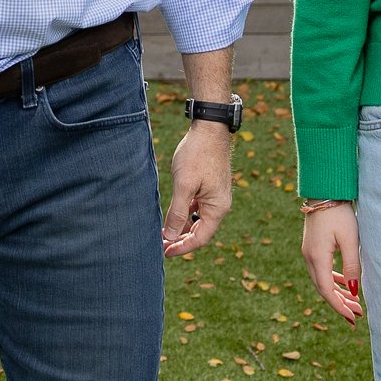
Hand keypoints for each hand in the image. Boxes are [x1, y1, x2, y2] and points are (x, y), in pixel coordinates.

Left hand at [163, 120, 232, 256]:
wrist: (208, 129)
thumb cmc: (197, 155)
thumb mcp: (184, 185)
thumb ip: (177, 212)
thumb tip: (170, 236)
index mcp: (217, 208)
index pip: (201, 238)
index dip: (182, 248)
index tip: (164, 252)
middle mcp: (220, 205)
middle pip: (200, 232)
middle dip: (181, 239)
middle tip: (160, 244)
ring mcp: (215, 196)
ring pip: (198, 220)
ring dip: (182, 227)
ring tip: (164, 231)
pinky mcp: (209, 188)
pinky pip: (197, 208)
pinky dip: (186, 214)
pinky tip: (173, 215)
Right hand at [301, 203, 361, 324]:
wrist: (325, 191)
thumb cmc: (340, 214)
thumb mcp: (351, 240)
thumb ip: (352, 266)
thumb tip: (354, 292)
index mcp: (317, 257)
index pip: (326, 291)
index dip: (339, 307)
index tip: (352, 318)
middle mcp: (309, 257)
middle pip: (323, 288)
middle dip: (340, 303)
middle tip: (357, 315)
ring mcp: (309, 252)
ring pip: (322, 280)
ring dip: (337, 293)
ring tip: (354, 303)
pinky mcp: (312, 247)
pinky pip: (322, 270)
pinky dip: (333, 280)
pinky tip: (345, 284)